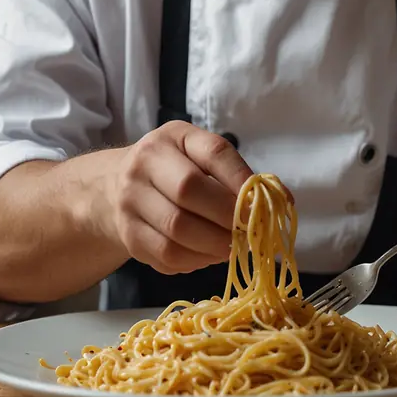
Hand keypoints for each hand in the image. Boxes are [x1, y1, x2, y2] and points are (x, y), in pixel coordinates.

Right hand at [110, 121, 253, 274]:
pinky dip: (197, 260)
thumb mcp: (199, 158)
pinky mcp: (129, 234)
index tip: (263, 204)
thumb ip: (235, 175)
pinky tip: (208, 255)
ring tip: (233, 247)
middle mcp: (145, 163)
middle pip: (189, 190)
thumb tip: (279, 201)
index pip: (213, 153)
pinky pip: (168, 254)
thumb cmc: (175, 172)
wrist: (116, 189)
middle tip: (249, 232)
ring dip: (214, 244)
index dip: (242, 179)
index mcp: (174, 137)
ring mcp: (131, 200)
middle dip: (227, 216)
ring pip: (178, 228)